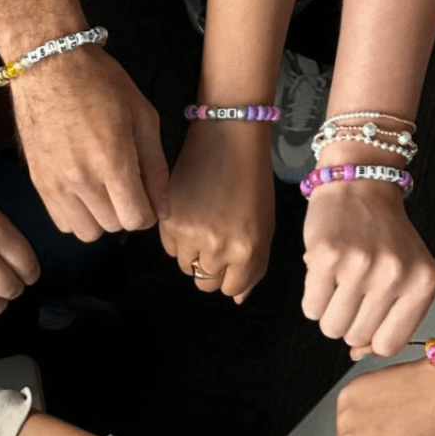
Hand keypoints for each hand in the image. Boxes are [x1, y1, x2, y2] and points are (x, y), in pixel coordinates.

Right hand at [10, 47, 168, 240]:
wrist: (49, 63)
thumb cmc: (100, 83)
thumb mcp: (142, 117)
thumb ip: (156, 168)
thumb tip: (163, 209)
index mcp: (112, 162)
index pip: (137, 219)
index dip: (148, 212)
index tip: (146, 195)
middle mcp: (82, 179)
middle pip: (114, 227)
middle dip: (125, 211)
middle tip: (124, 183)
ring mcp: (56, 184)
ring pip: (88, 233)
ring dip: (101, 218)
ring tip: (102, 190)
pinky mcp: (39, 184)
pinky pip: (64, 224)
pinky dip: (78, 216)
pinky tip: (83, 191)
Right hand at [159, 123, 274, 302]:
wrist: (227, 136)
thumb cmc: (251, 179)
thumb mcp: (265, 226)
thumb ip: (255, 266)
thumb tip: (237, 299)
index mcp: (246, 250)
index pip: (230, 288)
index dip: (229, 273)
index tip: (229, 255)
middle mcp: (218, 247)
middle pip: (205, 282)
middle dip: (210, 266)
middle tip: (215, 237)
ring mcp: (191, 235)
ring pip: (185, 266)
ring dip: (192, 252)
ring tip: (203, 221)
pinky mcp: (169, 220)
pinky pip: (169, 248)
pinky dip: (177, 237)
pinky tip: (189, 213)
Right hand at [303, 179, 434, 357]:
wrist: (361, 185)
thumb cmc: (383, 235)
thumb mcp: (405, 274)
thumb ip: (391, 319)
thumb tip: (358, 354)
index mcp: (423, 283)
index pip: (389, 345)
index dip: (371, 338)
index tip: (368, 318)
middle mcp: (395, 275)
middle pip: (356, 337)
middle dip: (348, 321)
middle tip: (352, 291)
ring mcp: (360, 266)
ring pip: (331, 328)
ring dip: (328, 312)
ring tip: (338, 283)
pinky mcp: (327, 258)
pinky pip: (310, 308)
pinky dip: (312, 297)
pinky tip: (325, 273)